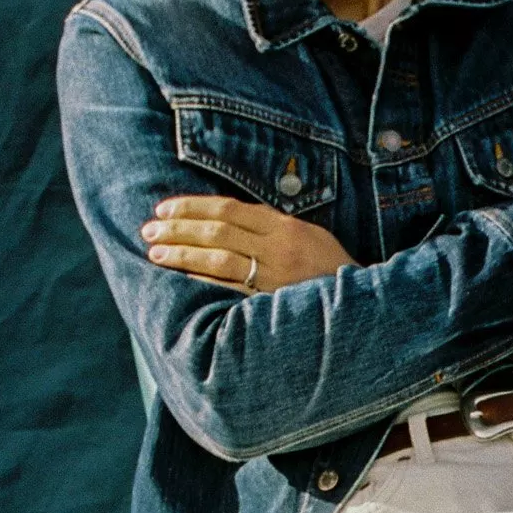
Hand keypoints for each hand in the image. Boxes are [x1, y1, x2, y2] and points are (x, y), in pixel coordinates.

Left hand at [141, 196, 351, 290]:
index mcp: (285, 225)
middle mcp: (278, 246)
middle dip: (179, 227)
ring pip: (219, 257)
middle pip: (218, 229)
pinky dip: (203, 281)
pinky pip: (231, 288)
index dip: (192, 206)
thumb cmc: (331, 269)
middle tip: (149, 229)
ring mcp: (275, 274)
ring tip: (155, 253)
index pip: (229, 209)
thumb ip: (271, 227)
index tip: (164, 208)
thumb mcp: (308, 236)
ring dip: (183, 253)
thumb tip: (227, 221)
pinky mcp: (272, 300)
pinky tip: (180, 276)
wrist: (363, 306)